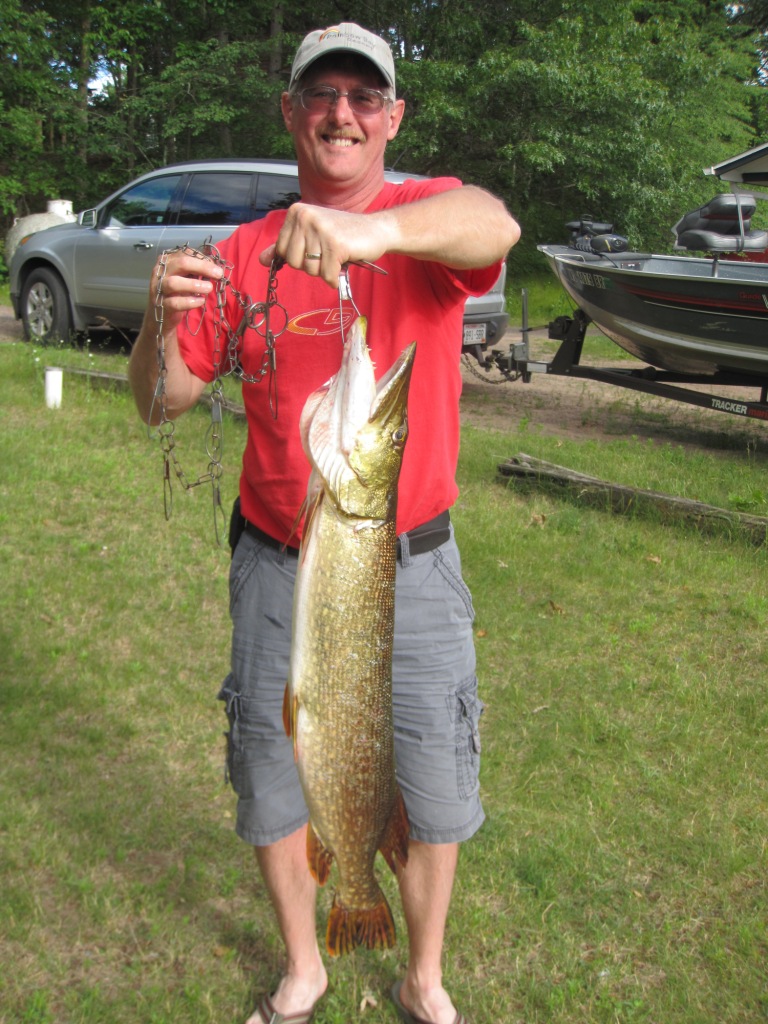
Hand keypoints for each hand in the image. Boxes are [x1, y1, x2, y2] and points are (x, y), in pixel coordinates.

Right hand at [151, 249, 224, 326]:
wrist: (161, 314)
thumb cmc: (177, 292)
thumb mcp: (185, 277)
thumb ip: (197, 270)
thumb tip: (215, 268)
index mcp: (168, 261)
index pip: (186, 254)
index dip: (203, 259)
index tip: (216, 268)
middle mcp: (161, 272)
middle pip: (181, 264)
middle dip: (202, 267)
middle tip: (218, 274)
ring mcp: (159, 288)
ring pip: (174, 283)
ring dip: (194, 285)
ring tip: (209, 288)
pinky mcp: (161, 305)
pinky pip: (175, 303)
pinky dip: (190, 302)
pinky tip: (201, 301)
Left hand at [259, 203, 393, 287]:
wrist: (376, 230)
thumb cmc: (343, 234)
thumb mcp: (311, 235)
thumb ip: (286, 246)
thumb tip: (262, 260)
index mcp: (296, 213)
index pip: (282, 251)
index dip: (299, 257)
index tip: (316, 248)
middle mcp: (305, 217)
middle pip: (293, 262)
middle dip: (311, 266)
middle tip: (327, 253)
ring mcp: (320, 229)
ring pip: (310, 270)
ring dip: (325, 271)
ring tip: (337, 255)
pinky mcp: (335, 244)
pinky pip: (326, 275)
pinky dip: (335, 277)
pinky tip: (343, 265)